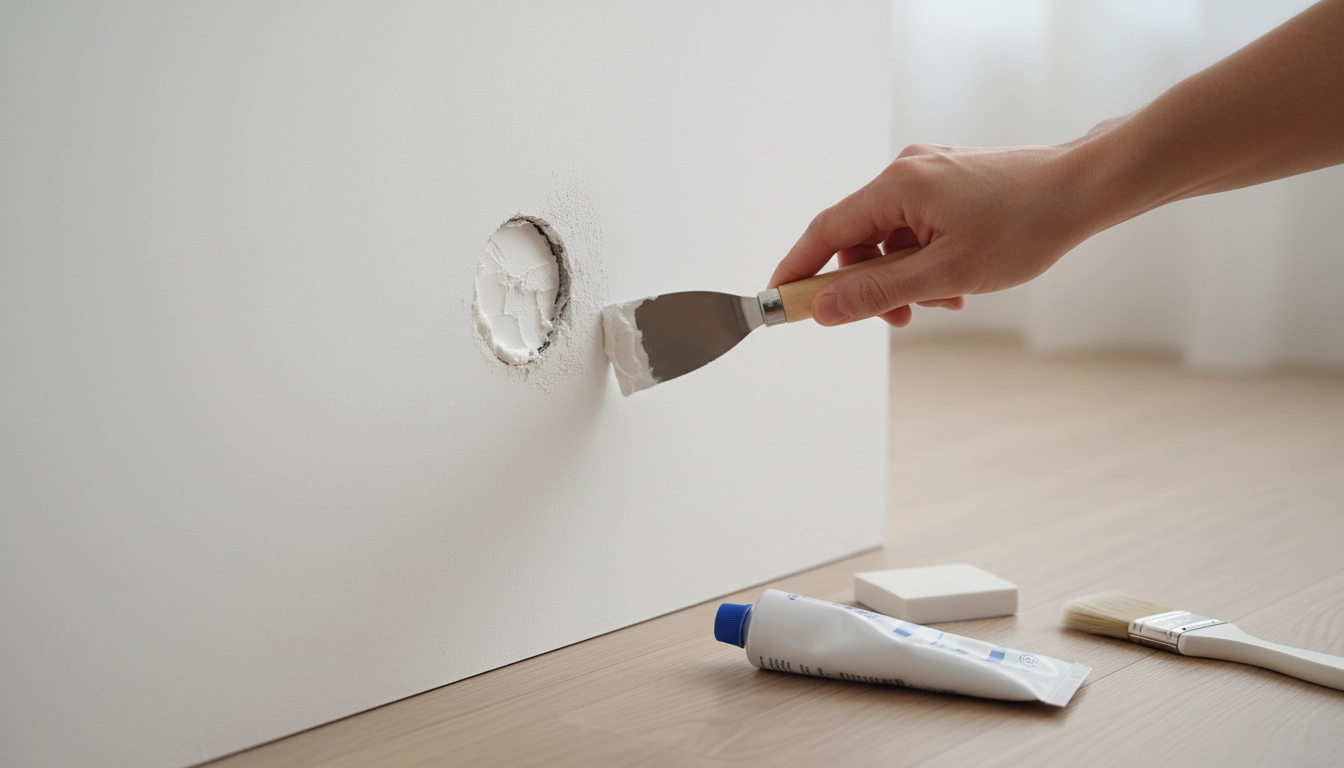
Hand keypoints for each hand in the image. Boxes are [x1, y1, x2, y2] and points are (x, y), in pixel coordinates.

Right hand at [769, 143, 1096, 326]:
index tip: (778, 300)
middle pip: (858, 238)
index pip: (825, 232)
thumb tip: (823, 308)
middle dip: (872, 284)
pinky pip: (916, 228)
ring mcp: (928, 174)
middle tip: (897, 318)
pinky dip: (926, 259)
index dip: (797, 269)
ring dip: (906, 276)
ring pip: (890, 238)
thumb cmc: (1024, 226)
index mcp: (897, 187)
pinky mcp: (948, 181)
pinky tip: (959, 280)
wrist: (1083, 189)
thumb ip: (878, 292)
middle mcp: (906, 172)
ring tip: (947, 298)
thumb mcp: (945, 273)